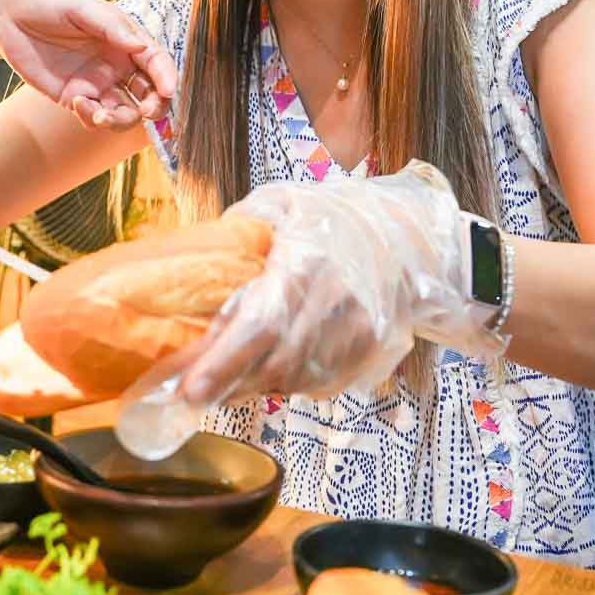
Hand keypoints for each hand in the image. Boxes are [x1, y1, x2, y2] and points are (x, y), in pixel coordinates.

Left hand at [0, 0, 174, 129]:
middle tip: (146, 112)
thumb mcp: (82, 9)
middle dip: (154, 107)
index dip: (167, 77)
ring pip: (124, 112)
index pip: (156, 62)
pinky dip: (92, 117)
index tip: (169, 91)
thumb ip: (112, 27)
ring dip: (120, 119)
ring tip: (100, 114)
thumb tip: (140, 46)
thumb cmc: (50, 4)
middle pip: (149, 94)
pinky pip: (94, 116)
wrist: (9, 19)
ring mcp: (98, 83)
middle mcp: (118, 64)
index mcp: (126, 40)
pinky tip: (78, 104)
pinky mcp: (75, 98)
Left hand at [158, 163, 507, 408]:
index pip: (260, 324)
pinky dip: (289, 382)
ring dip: (256, 384)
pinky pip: (320, 383)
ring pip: (296, 380)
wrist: (406, 235)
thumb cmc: (330, 216)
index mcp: (309, 263)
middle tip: (192, 391)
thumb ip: (237, 231)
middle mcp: (339, 303)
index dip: (222, 362)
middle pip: (276, 363)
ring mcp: (361, 333)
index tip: (188, 389)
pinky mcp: (371, 353)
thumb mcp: (278, 203)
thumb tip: (193, 264)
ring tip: (227, 375)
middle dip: (229, 384)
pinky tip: (272, 364)